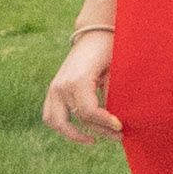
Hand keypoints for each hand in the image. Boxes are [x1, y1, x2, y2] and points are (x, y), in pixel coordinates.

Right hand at [42, 24, 121, 145]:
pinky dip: (62, 126)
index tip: (121, 126)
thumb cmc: (110, 49)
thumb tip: (115, 119)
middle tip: (118, 135)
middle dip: (98, 131)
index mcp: (77, 81)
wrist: (95, 33)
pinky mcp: (53, 90)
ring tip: (93, 140)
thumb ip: (112, 94)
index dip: (105, 123)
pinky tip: (81, 130)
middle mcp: (61, 87)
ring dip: (72, 134)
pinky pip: (51, 115)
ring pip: (55, 122)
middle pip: (75, 120)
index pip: (89, 112)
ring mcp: (54, 89)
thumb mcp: (115, 70)